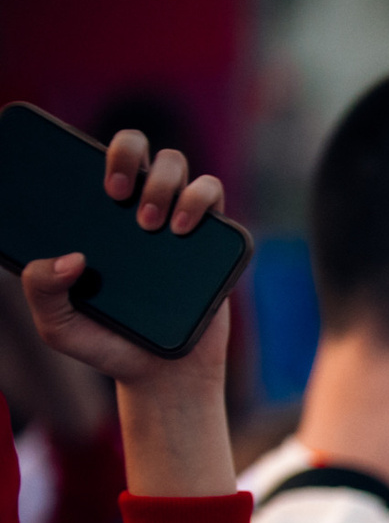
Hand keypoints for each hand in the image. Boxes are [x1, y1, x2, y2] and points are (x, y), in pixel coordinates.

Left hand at [19, 129, 235, 497]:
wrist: (164, 376)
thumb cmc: (107, 345)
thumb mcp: (57, 325)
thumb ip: (40, 289)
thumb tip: (69, 256)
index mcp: (98, 217)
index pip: (97, 160)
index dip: (99, 153)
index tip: (101, 188)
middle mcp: (138, 207)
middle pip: (140, 146)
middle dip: (129, 156)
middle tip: (118, 198)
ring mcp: (178, 219)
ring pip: (178, 164)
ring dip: (164, 182)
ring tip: (153, 226)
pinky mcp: (213, 238)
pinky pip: (214, 193)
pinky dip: (201, 199)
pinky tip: (184, 228)